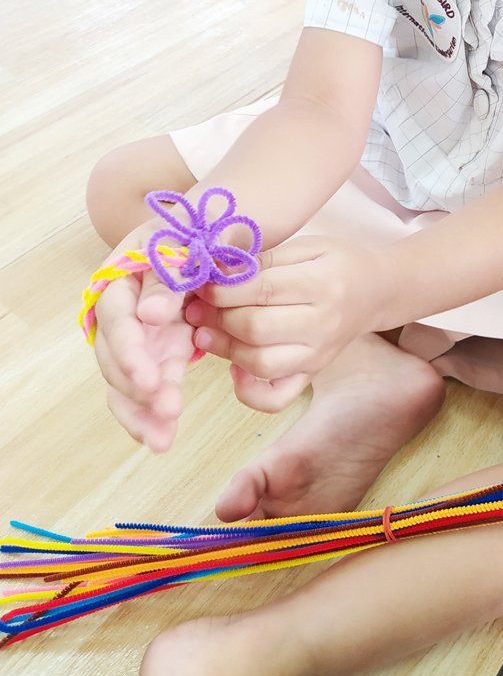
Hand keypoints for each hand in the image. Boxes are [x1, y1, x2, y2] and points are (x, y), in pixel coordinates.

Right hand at [91, 222, 197, 452]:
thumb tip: (150, 315)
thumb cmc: (200, 236)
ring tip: (164, 439)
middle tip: (168, 410)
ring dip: (141, 410)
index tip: (151, 379)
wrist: (214, 240)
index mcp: (123, 274)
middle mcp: (121, 308)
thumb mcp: (191, 244)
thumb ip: (172, 277)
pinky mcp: (153, 353)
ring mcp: (136, 333)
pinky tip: (160, 438)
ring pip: (125, 378)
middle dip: (137, 386)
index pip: (116, 314)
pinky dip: (149, 413)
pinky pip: (145, 386)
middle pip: (114, 352)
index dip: (130, 349)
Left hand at [183, 235, 378, 412]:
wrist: (377, 291)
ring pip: (260, 363)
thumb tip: (216, 270)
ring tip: (205, 331)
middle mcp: (322, 324)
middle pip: (256, 328)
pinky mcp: (311, 374)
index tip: (201, 281)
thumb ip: (265, 258)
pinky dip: (247, 392)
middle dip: (218, 316)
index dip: (224, 288)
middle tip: (197, 306)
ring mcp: (317, 355)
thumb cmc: (338, 263)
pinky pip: (275, 399)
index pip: (263, 289)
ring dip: (224, 348)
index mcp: (322, 284)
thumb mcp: (308, 246)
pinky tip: (234, 368)